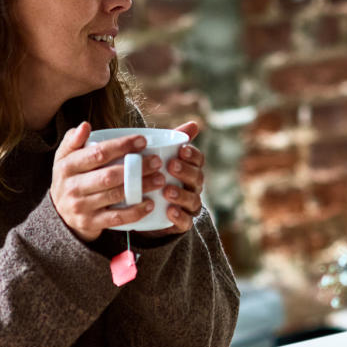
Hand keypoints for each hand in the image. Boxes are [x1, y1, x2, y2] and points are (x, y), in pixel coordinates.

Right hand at [50, 122, 166, 241]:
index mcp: (67, 166)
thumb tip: (85, 125)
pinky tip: (149, 204)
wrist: (60, 213)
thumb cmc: (71, 177)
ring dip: (140, 187)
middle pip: (109, 175)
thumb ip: (74, 140)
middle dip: (136, 168)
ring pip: (115, 195)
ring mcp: (80, 206)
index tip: (143, 141)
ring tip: (160, 179)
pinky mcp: (90, 223)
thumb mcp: (66, 157)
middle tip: (157, 162)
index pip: (98, 154)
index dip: (122, 146)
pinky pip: (116, 217)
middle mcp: (71, 186)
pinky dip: (135, 211)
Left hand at [135, 121, 205, 237]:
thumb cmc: (158, 177)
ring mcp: (189, 206)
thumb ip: (173, 141)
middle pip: (197, 179)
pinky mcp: (181, 223)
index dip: (192, 155)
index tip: (181, 149)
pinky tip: (170, 211)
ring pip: (192, 200)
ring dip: (181, 195)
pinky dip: (179, 217)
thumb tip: (194, 123)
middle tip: (172, 165)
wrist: (148, 211)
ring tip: (167, 191)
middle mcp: (193, 187)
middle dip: (186, 171)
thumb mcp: (161, 159)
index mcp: (190, 170)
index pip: (198, 160)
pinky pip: (185, 222)